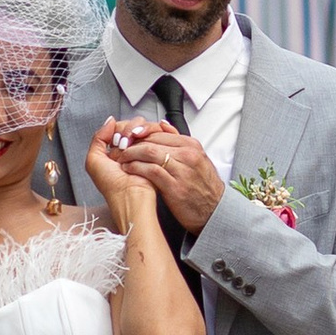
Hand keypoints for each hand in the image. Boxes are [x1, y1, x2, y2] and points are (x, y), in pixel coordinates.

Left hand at [94, 114, 224, 233]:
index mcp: (191, 145)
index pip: (158, 132)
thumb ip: (178, 141)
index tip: (129, 138)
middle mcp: (188, 155)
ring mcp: (182, 170)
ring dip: (131, 154)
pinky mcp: (174, 187)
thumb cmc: (203, 186)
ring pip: (149, 152)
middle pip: (152, 140)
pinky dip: (136, 168)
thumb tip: (162, 124)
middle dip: (132, 143)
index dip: (139, 134)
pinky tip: (128, 169)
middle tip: (120, 147)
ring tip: (122, 158)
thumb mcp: (196, 157)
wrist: (214, 209)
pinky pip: (150, 171)